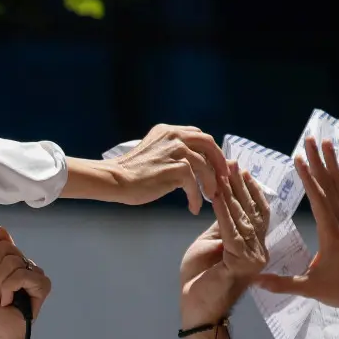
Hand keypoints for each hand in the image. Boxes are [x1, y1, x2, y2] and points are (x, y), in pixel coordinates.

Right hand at [110, 124, 228, 214]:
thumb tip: (190, 161)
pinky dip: (196, 198)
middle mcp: (174, 136)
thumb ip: (170, 150)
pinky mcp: (178, 168)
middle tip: (222, 179)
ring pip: (205, 166)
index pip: (199, 135)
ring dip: (210, 184)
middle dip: (219, 162)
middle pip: (209, 144)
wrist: (116, 179)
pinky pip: (195, 184)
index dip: (210, 151)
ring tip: (209, 198)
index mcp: (168, 130)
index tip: (215, 165)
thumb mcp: (153, 151)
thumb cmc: (131, 172)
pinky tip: (192, 207)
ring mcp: (177, 150)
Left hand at [180, 164, 271, 328]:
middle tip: (231, 162)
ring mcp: (253, 258)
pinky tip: (217, 195)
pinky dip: (223, 211)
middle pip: (252, 212)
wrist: (196, 310)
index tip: (240, 169)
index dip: (249, 190)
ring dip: (232, 194)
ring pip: (242, 219)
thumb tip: (226, 198)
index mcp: (254, 247)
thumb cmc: (200, 280)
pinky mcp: (240, 264)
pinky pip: (231, 231)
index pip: (257, 213)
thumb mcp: (211, 243)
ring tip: (224, 172)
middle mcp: (259, 251)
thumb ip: (222, 224)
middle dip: (239, 186)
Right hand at [254, 138, 338, 317]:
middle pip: (329, 186)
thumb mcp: (309, 288)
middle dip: (318, 162)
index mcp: (332, 235)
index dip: (308, 179)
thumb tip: (255, 281)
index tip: (299, 159)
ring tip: (327, 142)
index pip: (318, 201)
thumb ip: (282, 284)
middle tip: (311, 139)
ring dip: (332, 163)